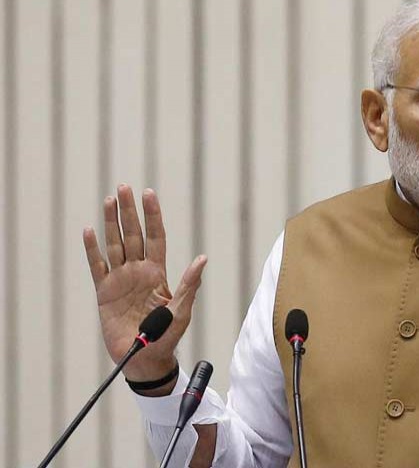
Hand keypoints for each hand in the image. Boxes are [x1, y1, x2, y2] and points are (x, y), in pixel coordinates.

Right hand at [83, 185, 206, 383]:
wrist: (145, 358)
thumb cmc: (168, 336)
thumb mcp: (181, 310)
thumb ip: (189, 284)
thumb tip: (202, 259)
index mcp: (158, 272)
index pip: (155, 236)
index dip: (152, 215)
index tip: (148, 194)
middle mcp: (138, 270)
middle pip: (133, 234)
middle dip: (129, 211)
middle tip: (124, 187)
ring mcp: (120, 279)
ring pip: (114, 244)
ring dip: (110, 223)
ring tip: (108, 200)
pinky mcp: (104, 292)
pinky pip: (97, 266)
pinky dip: (92, 249)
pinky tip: (89, 231)